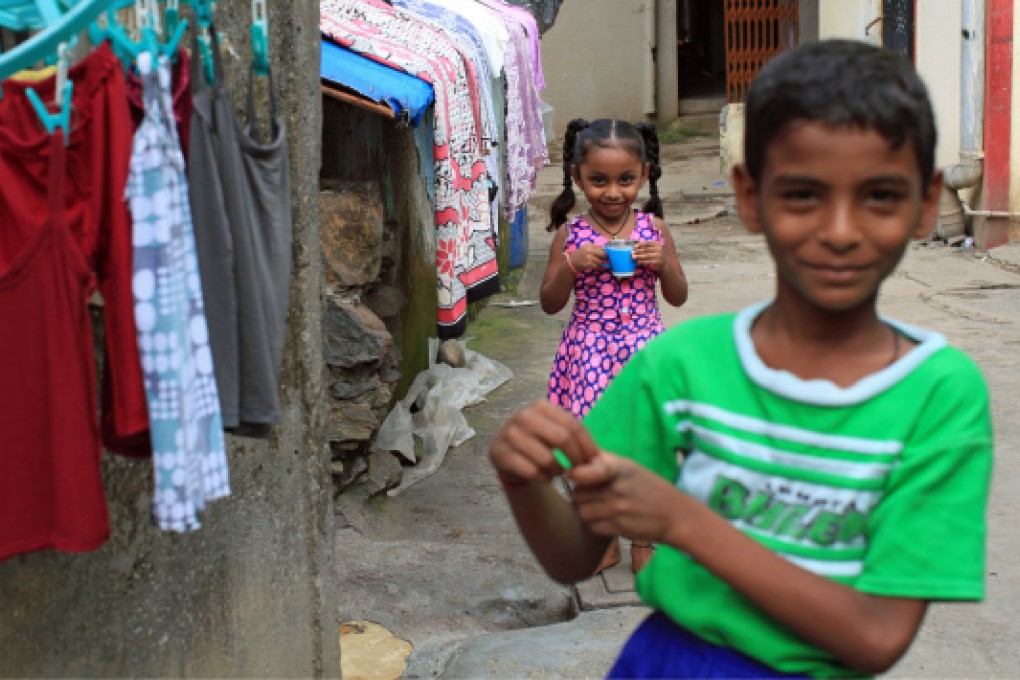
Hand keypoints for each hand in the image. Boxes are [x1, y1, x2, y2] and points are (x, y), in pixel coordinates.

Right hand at [489, 400, 599, 487]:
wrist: (507, 453)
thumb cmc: (539, 442)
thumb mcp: (555, 431)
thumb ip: (574, 436)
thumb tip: (597, 458)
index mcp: (540, 406)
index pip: (573, 425)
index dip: (587, 446)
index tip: (595, 461)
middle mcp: (523, 416)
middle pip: (562, 439)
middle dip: (576, 459)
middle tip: (580, 471)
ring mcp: (509, 434)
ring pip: (546, 459)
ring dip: (558, 471)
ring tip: (559, 472)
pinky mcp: (499, 453)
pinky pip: (531, 472)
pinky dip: (543, 479)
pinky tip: (544, 477)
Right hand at [566, 244, 606, 271]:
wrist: (571, 263)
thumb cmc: (579, 256)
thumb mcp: (586, 249)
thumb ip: (594, 249)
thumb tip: (606, 251)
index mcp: (589, 245)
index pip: (601, 247)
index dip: (605, 252)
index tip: (608, 255)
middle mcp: (589, 250)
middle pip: (603, 253)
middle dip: (606, 258)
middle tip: (607, 260)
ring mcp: (588, 256)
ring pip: (600, 261)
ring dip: (601, 264)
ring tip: (600, 265)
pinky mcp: (588, 263)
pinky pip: (597, 266)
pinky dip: (598, 268)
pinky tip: (597, 268)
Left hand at [567, 451, 684, 543]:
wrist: (676, 514)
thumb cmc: (648, 487)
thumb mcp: (629, 467)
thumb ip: (602, 463)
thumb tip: (573, 463)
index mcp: (619, 468)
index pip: (586, 471)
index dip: (576, 474)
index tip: (575, 475)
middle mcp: (616, 488)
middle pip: (578, 493)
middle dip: (582, 494)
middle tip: (594, 494)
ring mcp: (617, 509)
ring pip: (582, 511)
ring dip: (588, 511)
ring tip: (602, 508)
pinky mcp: (619, 528)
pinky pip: (593, 527)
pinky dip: (596, 525)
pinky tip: (608, 519)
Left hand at [632, 240, 666, 269]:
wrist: (665, 262)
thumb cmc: (657, 254)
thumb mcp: (654, 248)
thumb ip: (647, 246)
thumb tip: (636, 243)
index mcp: (657, 244)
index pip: (648, 243)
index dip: (640, 244)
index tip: (635, 246)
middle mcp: (658, 249)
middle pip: (646, 249)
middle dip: (638, 251)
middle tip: (632, 252)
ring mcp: (658, 256)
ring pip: (646, 255)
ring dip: (639, 256)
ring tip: (633, 256)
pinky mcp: (657, 262)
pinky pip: (648, 261)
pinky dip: (642, 261)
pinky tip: (638, 261)